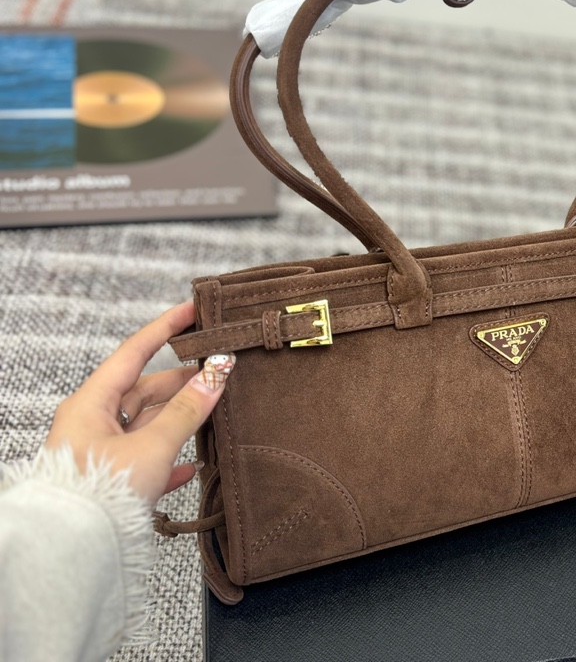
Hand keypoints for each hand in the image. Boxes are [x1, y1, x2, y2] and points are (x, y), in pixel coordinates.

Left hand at [45, 301, 235, 503]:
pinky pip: (145, 458)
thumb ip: (187, 411)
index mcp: (90, 403)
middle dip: (182, 381)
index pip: (134, 352)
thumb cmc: (100, 492)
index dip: (166, 328)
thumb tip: (216, 375)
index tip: (193, 310)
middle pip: (143, 389)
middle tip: (218, 370)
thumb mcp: (152, 446)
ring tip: (214, 413)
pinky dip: (169, 457)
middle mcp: (91, 423)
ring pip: (146, 423)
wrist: (72, 549)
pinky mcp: (110, 480)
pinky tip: (192, 466)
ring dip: (180, 419)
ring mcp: (99, 452)